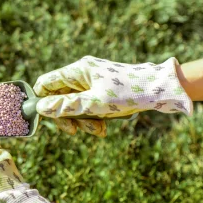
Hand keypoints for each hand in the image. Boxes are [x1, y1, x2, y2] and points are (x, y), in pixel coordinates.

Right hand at [33, 56, 192, 135]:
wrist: (161, 89)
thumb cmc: (128, 92)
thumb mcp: (95, 103)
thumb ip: (67, 106)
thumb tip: (41, 107)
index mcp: (77, 71)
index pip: (46, 83)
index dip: (43, 101)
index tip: (48, 118)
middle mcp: (82, 75)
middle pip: (60, 97)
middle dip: (67, 116)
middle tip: (75, 130)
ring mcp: (93, 82)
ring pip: (75, 105)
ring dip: (83, 120)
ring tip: (98, 130)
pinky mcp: (103, 91)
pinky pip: (89, 106)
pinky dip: (94, 118)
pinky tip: (104, 127)